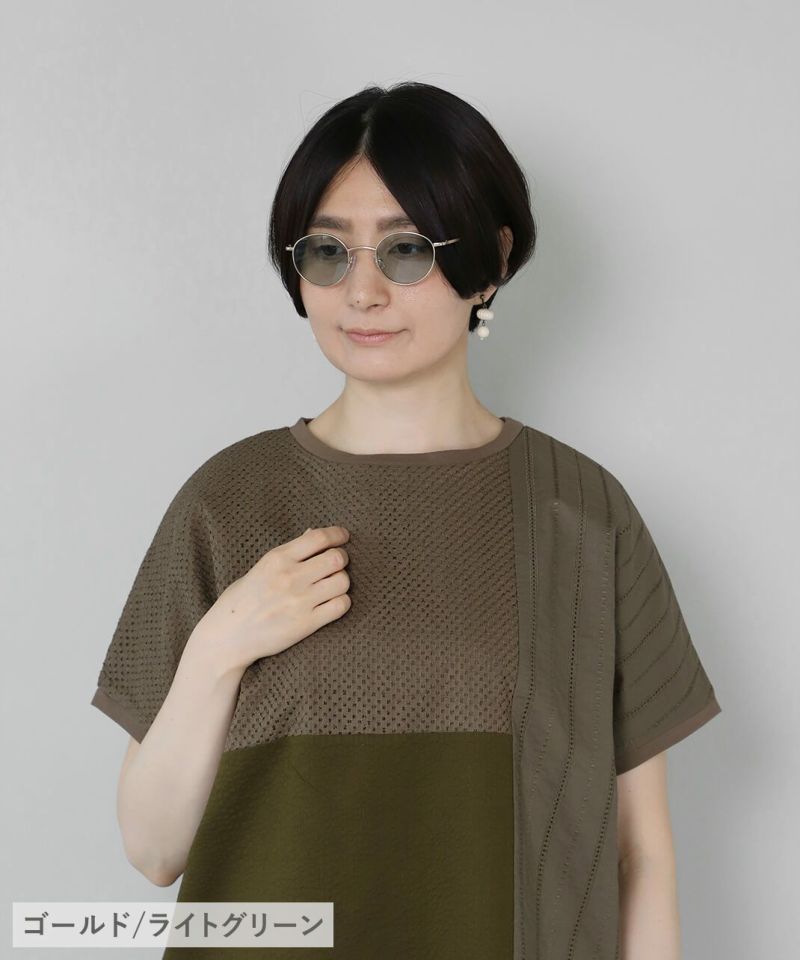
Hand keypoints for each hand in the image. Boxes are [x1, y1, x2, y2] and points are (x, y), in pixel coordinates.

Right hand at [190, 526, 350, 671]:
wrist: (227, 637)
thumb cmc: (242, 599)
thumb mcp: (261, 568)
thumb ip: (289, 552)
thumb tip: (313, 533)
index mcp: (277, 558)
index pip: (319, 537)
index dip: (337, 535)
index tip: (343, 537)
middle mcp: (289, 577)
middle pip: (336, 558)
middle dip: (341, 559)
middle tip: (337, 564)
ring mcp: (299, 601)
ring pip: (342, 581)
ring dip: (342, 581)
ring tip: (333, 585)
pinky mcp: (306, 624)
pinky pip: (340, 606)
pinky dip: (341, 602)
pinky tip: (332, 603)